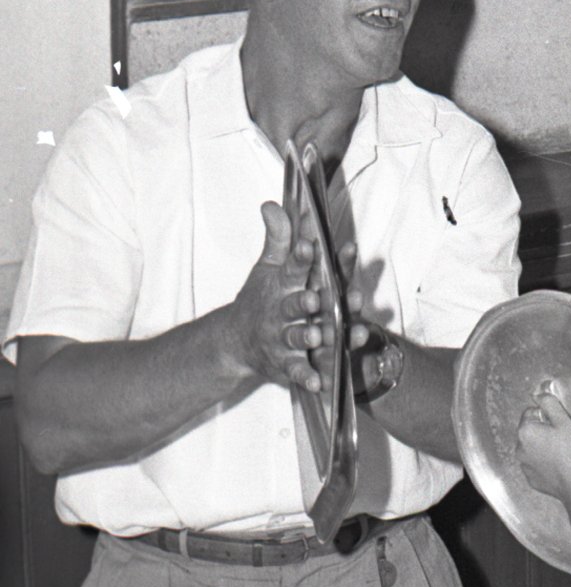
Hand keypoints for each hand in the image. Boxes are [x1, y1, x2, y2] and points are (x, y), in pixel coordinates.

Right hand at [227, 202, 330, 392]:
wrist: (236, 341)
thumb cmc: (260, 299)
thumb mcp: (268, 267)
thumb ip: (278, 238)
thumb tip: (273, 204)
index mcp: (283, 285)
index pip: (293, 266)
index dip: (302, 256)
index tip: (312, 244)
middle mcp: (282, 312)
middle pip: (293, 305)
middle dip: (303, 302)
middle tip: (314, 298)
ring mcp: (283, 339)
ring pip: (296, 338)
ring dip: (306, 337)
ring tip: (317, 336)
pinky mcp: (285, 363)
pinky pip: (297, 371)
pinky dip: (306, 377)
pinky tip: (318, 381)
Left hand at [516, 393, 570, 501]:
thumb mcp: (565, 422)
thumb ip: (549, 404)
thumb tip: (538, 393)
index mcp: (525, 431)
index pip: (530, 412)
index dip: (546, 415)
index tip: (560, 425)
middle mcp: (519, 448)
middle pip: (530, 430)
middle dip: (543, 431)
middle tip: (563, 438)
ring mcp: (523, 465)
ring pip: (532, 447)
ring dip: (543, 446)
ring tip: (562, 453)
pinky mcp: (530, 479)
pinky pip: (535, 464)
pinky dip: (544, 462)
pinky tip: (558, 465)